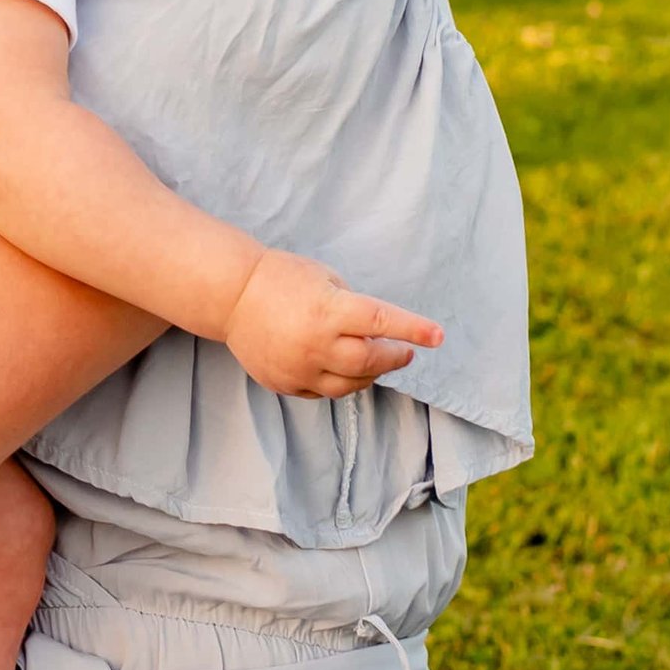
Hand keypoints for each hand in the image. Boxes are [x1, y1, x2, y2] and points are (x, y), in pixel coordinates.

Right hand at [223, 251, 442, 397]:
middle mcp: (316, 343)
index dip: (414, 330)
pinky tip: (341, 368)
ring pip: (350, 385)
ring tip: (374, 361)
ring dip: (371, 374)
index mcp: (328, 310)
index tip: (437, 337)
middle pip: (371, 363)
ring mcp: (299, 368)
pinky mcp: (285, 383)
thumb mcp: (326, 279)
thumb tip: (377, 333)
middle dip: (394, 357)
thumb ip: (352, 307)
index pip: (383, 323)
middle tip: (404, 351)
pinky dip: (340, 382)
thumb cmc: (281, 278)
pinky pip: (323, 392)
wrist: (231, 296)